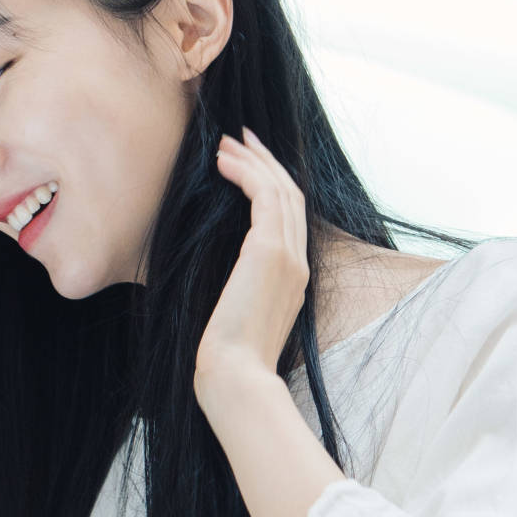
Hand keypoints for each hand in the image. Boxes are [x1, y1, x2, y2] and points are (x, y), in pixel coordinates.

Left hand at [195, 128, 310, 408]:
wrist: (236, 378)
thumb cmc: (228, 361)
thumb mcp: (236, 320)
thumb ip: (238, 293)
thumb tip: (217, 282)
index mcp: (294, 279)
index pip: (289, 218)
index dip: (271, 185)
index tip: (248, 164)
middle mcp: (298, 263)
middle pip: (290, 195)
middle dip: (265, 161)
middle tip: (240, 137)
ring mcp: (288, 256)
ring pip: (279, 189)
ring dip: (253, 160)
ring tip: (226, 142)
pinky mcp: (270, 252)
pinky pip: (264, 195)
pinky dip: (246, 173)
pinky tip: (222, 163)